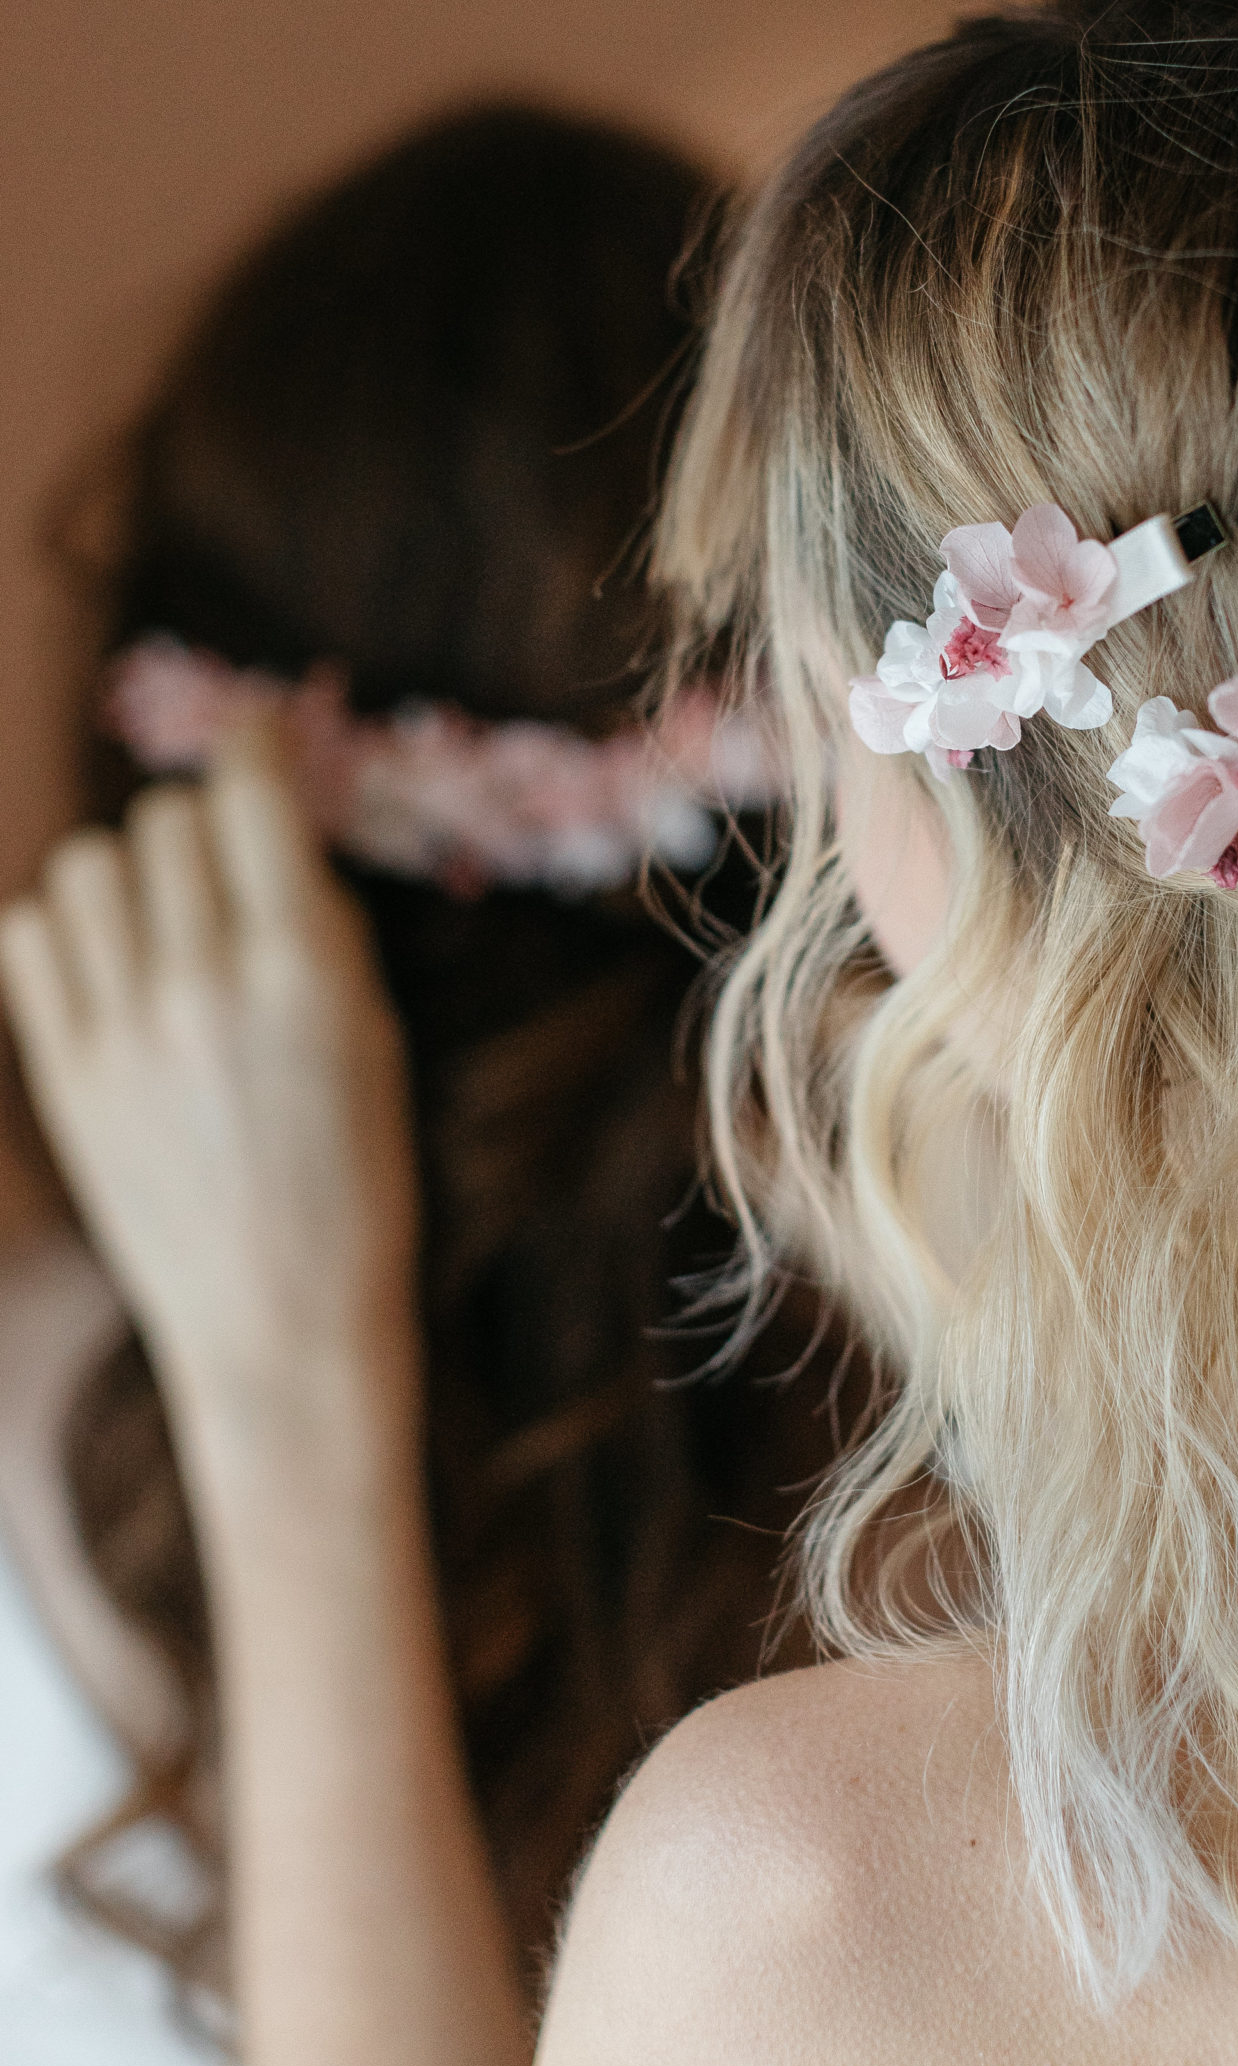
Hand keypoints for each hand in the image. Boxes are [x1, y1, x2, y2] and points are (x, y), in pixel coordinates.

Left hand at [0, 730, 420, 1509]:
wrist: (279, 1322)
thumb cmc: (355, 1183)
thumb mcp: (374, 1041)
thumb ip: (320, 926)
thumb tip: (274, 824)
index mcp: (302, 972)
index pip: (250, 794)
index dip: (258, 748)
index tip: (262, 743)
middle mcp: (203, 985)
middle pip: (167, 819)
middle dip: (203, 829)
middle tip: (230, 877)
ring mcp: (121, 1030)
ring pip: (91, 864)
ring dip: (131, 875)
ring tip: (164, 925)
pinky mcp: (62, 1071)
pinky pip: (31, 934)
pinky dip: (69, 931)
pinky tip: (112, 969)